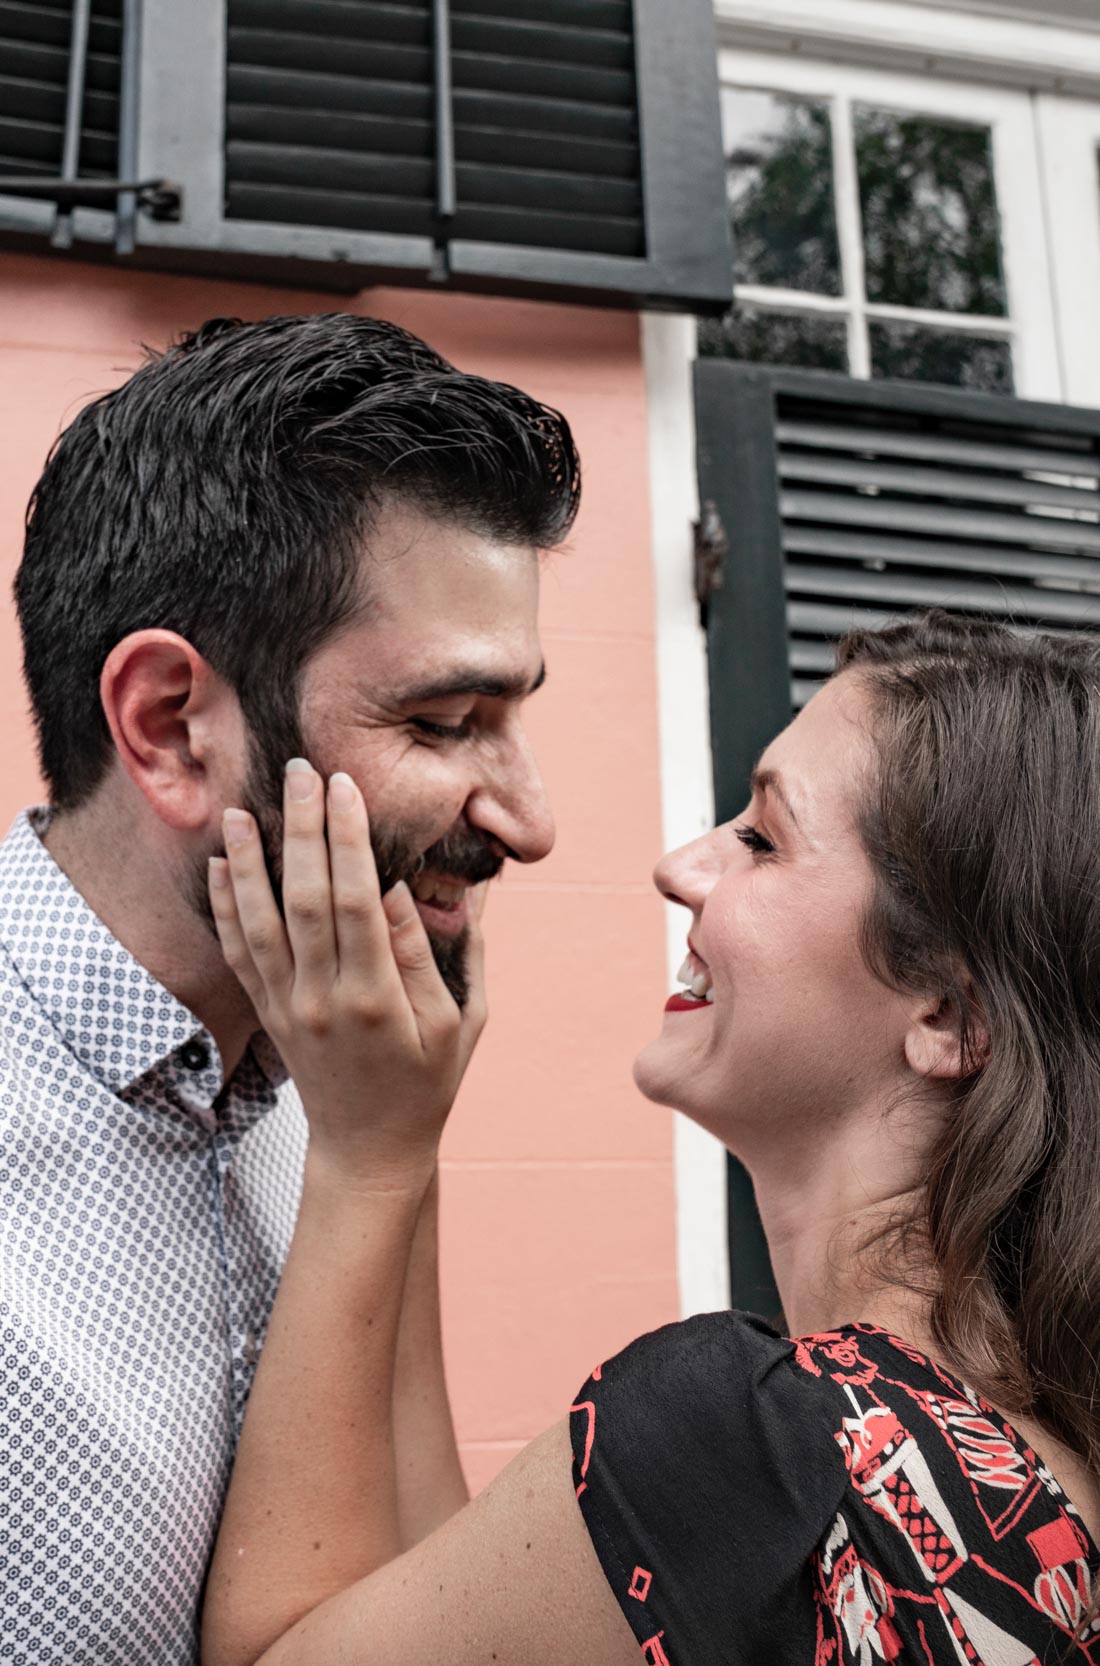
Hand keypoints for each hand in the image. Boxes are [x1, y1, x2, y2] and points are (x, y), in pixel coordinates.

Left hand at [208, 761, 487, 1186]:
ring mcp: (289, 1007)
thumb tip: (409, 888)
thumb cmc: (428, 1082)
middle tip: (301, 772)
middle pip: (306, 900)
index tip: (348, 789)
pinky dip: (226, 906)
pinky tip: (222, 865)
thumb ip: (439, 955)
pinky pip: (238, 953)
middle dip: (303, 831)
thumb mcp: (462, 1022)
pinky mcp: (268, 1013)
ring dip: (250, 863)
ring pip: (260, 923)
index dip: (350, 842)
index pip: (358, 903)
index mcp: (377, 998)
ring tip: (243, 809)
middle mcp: (323, 998)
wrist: (369, 1148)